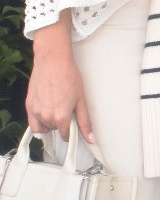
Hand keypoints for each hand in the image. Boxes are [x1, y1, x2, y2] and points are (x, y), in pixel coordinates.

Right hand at [25, 20, 93, 142]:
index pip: (65, 135)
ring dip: (49, 122)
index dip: (70, 131)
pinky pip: (32, 122)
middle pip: (54, 130)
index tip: (72, 126)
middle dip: (60, 124)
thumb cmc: (69, 76)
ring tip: (55, 107)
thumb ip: (84, 122)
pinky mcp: (28, 105)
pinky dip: (38, 120)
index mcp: (61, 116)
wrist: (53, 61)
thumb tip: (90, 139)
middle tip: (64, 109)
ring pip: (43, 127)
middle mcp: (46, 116)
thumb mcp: (81, 100)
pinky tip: (45, 109)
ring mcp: (35, 111)